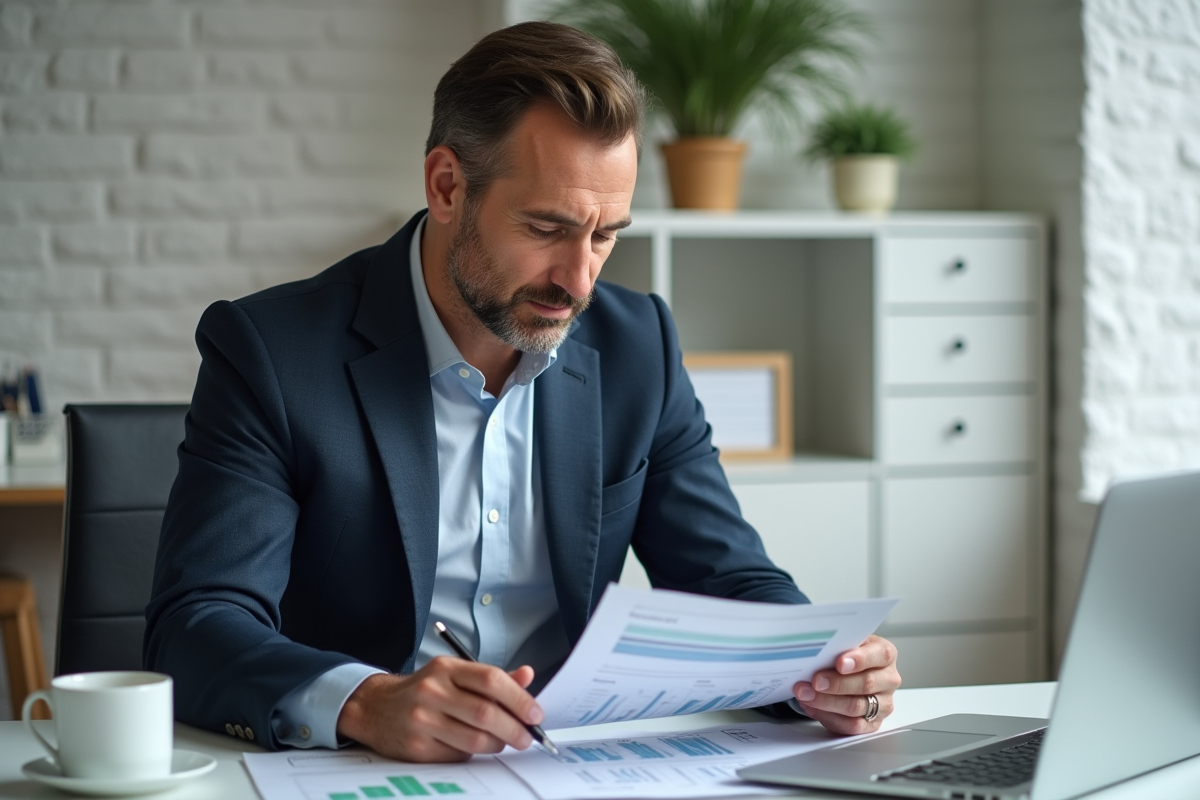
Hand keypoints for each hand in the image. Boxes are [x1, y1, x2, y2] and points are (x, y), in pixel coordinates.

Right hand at [335, 656, 543, 761]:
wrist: (375, 708)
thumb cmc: (423, 690)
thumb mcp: (454, 673)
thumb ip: (492, 677)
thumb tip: (527, 677)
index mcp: (446, 668)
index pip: (491, 680)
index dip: (519, 698)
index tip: (535, 714)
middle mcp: (433, 691)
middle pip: (486, 713)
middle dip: (514, 728)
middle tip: (527, 736)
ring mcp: (423, 720)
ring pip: (475, 739)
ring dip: (498, 744)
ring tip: (503, 742)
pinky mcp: (417, 747)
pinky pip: (458, 755)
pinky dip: (474, 754)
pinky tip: (475, 747)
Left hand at [792, 635, 899, 734]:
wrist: (849, 673)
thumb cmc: (847, 655)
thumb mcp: (845, 643)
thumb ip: (838, 645)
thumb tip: (817, 651)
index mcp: (885, 654)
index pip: (880, 655)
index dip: (860, 660)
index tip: (840, 663)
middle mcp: (888, 680)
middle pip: (866, 684)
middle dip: (837, 683)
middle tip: (816, 681)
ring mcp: (883, 704)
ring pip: (857, 707)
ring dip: (827, 702)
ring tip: (806, 695)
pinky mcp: (873, 723)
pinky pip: (852, 726)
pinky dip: (829, 717)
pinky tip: (813, 707)